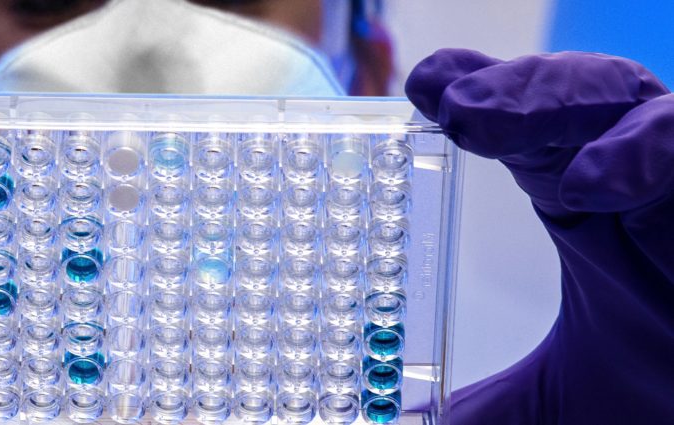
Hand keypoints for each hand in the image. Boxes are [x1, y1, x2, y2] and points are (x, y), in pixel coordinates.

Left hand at [406, 49, 673, 423]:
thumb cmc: (664, 388)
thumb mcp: (561, 403)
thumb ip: (493, 410)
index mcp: (583, 200)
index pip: (520, 130)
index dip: (471, 96)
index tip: (420, 89)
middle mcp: (628, 175)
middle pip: (561, 99)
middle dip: (502, 90)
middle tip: (442, 97)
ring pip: (620, 97)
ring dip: (546, 98)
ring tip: (474, 117)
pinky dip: (645, 149)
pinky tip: (587, 183)